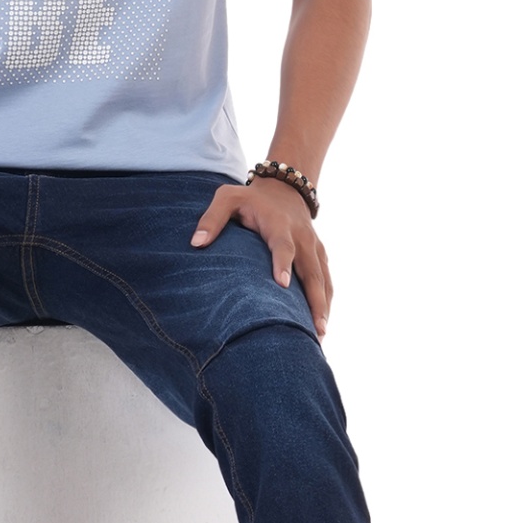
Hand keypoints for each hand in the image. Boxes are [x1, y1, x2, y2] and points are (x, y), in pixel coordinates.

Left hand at [189, 177, 332, 335]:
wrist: (285, 188)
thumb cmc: (250, 198)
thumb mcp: (228, 198)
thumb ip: (212, 218)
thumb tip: (196, 243)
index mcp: (279, 224)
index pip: (283, 245)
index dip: (283, 263)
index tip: (283, 284)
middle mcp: (302, 237)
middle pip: (311, 270)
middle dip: (313, 299)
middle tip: (314, 327)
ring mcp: (314, 247)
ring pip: (323, 279)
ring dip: (323, 306)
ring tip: (320, 335)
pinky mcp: (319, 254)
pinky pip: (326, 280)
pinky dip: (326, 301)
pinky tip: (322, 324)